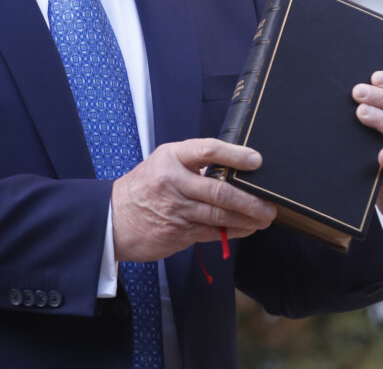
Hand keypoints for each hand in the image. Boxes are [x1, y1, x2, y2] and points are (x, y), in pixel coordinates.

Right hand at [111, 139, 276, 262]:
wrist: (113, 219)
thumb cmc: (144, 188)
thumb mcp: (163, 164)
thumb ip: (193, 165)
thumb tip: (234, 170)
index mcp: (170, 157)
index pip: (207, 150)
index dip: (235, 155)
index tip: (257, 160)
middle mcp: (173, 181)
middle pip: (220, 190)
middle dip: (251, 200)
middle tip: (270, 204)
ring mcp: (175, 209)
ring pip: (220, 215)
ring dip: (248, 218)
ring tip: (264, 217)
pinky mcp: (178, 232)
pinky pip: (212, 231)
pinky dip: (233, 231)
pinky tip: (246, 228)